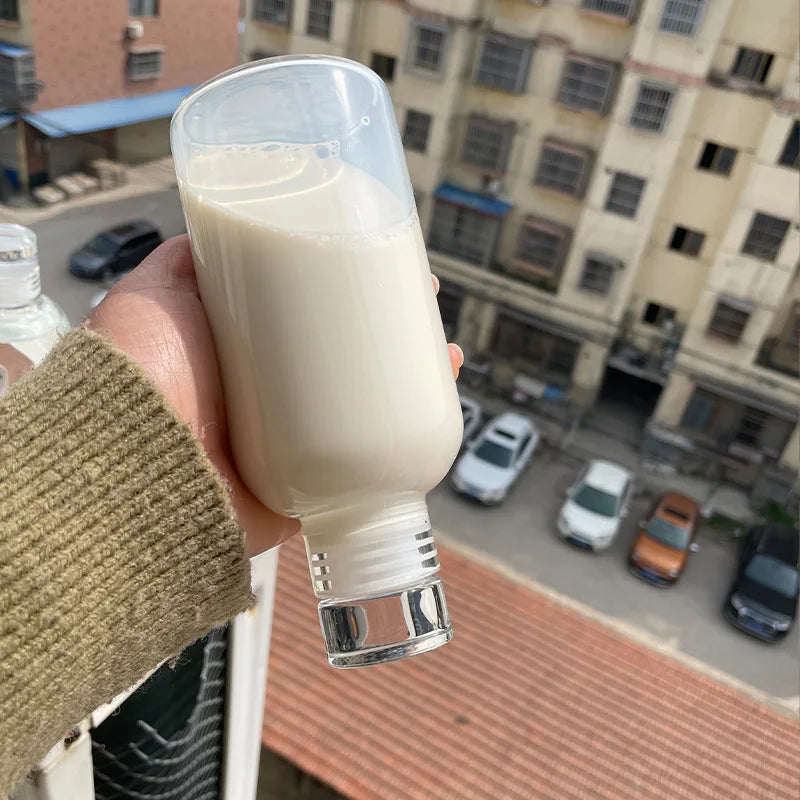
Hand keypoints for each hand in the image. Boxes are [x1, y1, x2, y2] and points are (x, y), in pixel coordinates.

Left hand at [86, 235, 463, 556]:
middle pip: (349, 357)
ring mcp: (296, 444)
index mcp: (246, 355)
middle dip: (394, 330)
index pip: (314, 314)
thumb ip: (187, 258)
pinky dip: (410, 441)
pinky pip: (375, 468)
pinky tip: (439, 408)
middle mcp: (275, 398)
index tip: (384, 259)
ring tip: (446, 352)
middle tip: (425, 301)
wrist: (127, 469)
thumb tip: (218, 218)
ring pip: (369, 408)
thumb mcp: (157, 293)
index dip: (352, 287)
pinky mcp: (314, 488)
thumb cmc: (137, 375)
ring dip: (414, 379)